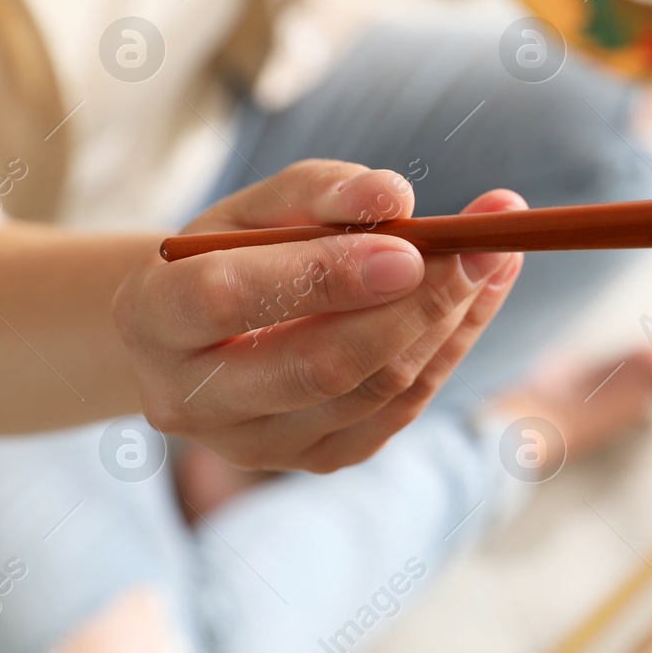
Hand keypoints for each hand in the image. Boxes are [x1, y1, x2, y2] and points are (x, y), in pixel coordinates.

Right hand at [112, 160, 524, 472]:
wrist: (206, 338)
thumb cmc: (234, 253)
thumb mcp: (256, 208)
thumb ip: (319, 192)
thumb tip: (395, 197)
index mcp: (153, 319)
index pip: (230, 300)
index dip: (322, 276)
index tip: (409, 248)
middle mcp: (192, 400)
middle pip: (320, 366)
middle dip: (417, 305)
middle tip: (486, 246)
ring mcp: (257, 445)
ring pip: (375, 391)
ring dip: (451, 320)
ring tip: (498, 254)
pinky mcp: (316, 460)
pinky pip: (402, 408)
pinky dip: (453, 346)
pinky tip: (484, 292)